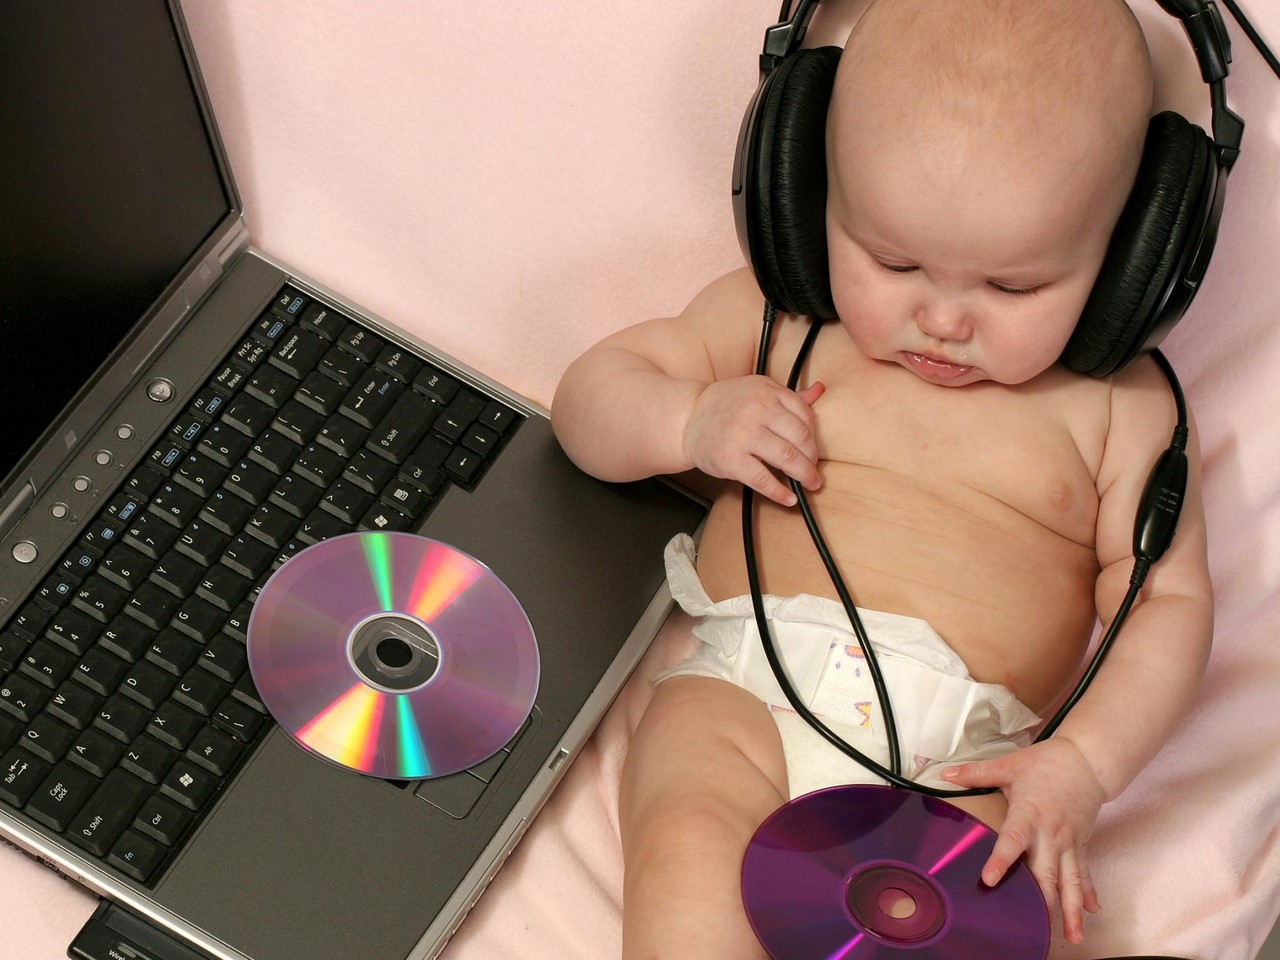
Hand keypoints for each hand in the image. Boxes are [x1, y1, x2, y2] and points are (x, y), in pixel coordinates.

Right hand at [682, 376, 824, 504]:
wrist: (688, 418)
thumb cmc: (726, 406)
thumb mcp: (758, 392)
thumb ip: (789, 396)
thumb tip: (819, 390)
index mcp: (767, 391)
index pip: (805, 415)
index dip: (814, 437)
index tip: (813, 450)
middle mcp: (757, 409)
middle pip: (800, 438)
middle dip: (812, 459)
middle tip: (815, 471)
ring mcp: (744, 434)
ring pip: (787, 458)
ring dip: (804, 475)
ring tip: (810, 484)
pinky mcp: (731, 459)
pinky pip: (763, 479)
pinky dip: (780, 492)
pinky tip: (789, 498)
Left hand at [941, 738, 1104, 944]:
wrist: (1086, 761)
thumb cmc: (1046, 763)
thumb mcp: (1008, 765)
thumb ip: (975, 772)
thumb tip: (945, 773)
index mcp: (1029, 813)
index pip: (1013, 839)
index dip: (1001, 860)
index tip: (989, 879)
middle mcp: (1051, 833)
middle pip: (1046, 871)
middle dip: (1042, 901)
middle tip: (1036, 928)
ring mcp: (1069, 842)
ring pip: (1070, 880)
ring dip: (1072, 909)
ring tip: (1073, 936)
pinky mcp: (1082, 844)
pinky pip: (1084, 873)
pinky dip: (1087, 893)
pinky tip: (1090, 914)